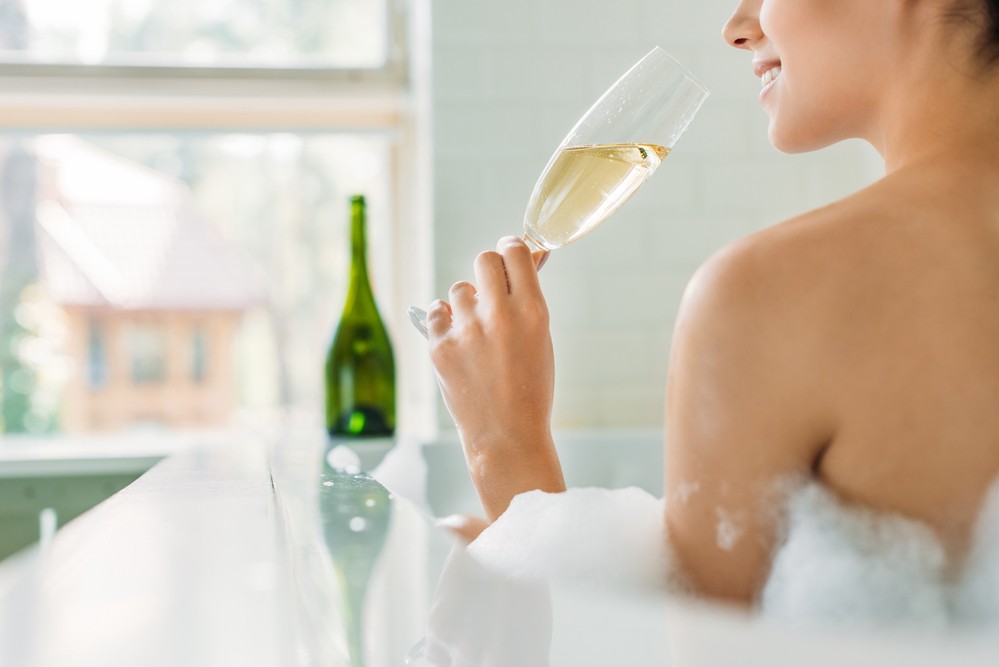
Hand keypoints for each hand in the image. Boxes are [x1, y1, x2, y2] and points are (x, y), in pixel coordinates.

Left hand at [427, 237, 564, 519]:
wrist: (507, 436)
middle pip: (484, 260)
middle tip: (492, 290)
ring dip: (467, 303)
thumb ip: (529, 300)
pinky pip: (436, 312)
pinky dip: (445, 321)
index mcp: (532, 311)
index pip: (514, 251)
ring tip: (477, 331)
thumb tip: (525, 260)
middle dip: (489, 271)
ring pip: (459, 289)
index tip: (510, 257)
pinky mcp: (440, 348)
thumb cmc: (530, 389)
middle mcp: (499, 316)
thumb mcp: (542, 339)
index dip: (511, 251)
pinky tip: (458, 338)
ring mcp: (466, 332)